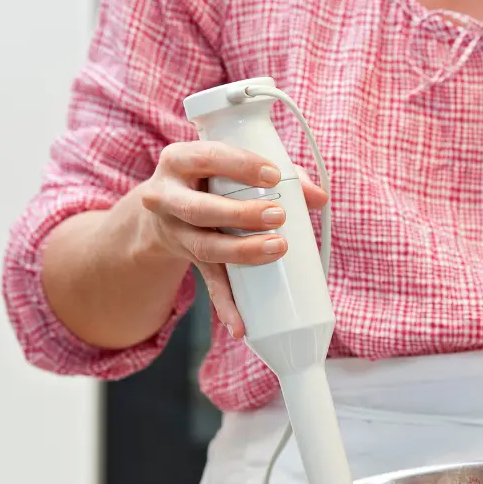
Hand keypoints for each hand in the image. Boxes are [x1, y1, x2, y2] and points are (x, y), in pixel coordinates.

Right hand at [137, 141, 327, 337]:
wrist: (163, 212)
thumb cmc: (210, 181)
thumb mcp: (230, 168)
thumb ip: (278, 175)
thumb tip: (319, 197)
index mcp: (180, 162)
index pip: (207, 157)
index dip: (239, 165)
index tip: (273, 175)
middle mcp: (167, 197)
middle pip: (201, 209)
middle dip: (241, 214)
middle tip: (278, 216)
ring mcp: (175, 233)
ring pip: (205, 248)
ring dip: (241, 252)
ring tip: (276, 248)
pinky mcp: (187, 261)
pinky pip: (208, 286)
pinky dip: (226, 307)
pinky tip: (240, 326)